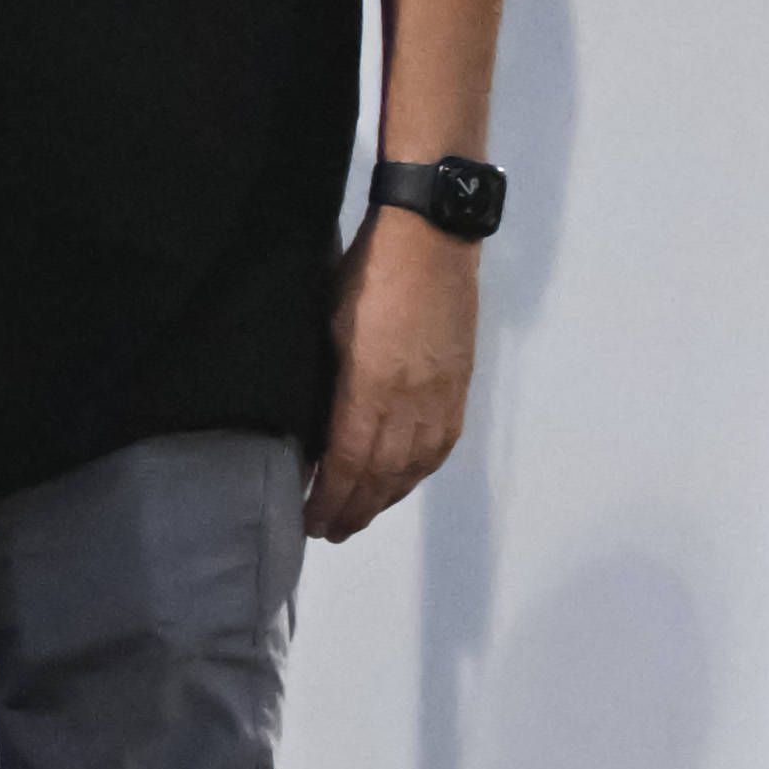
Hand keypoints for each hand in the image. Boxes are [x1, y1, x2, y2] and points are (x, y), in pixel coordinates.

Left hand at [310, 209, 479, 540]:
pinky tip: (406, 480)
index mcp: (370, 386)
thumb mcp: (329, 326)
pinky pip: (442, 443)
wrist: (432, 237)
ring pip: (415, 465)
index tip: (309, 521)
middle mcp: (410, 401)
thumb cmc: (366, 271)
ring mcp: (441, 394)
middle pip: (383, 473)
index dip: (329, 498)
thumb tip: (314, 429)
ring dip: (388, 497)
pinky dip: (421, 471)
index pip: (348, 461)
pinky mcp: (460, 383)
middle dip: (355, 508)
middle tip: (330, 531)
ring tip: (363, 515)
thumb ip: (326, 383)